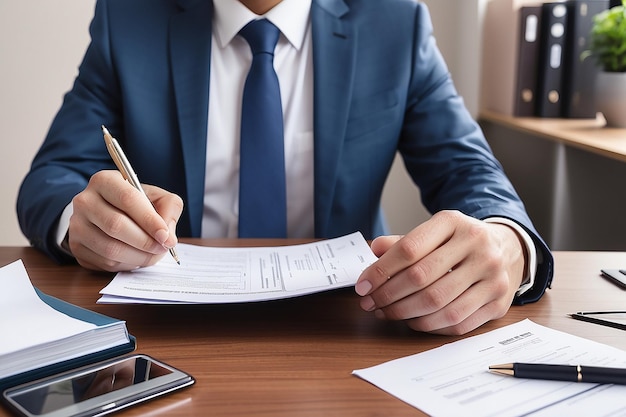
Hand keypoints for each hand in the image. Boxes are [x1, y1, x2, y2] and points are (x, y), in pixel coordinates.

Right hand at [67, 170, 182, 270]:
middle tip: (163, 247)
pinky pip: (105, 262)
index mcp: (104, 181)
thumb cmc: (136, 204)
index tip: (166, 236)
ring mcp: (77, 225)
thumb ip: (169, 208)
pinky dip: (127, 264)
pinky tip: (137, 257)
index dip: (149, 220)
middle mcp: (85, 201)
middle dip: (146, 241)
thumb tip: (167, 235)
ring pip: (110, 248)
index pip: (127, 199)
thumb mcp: (157, 196)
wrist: (106, 213)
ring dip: (139, 256)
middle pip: (116, 225)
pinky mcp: (77, 247)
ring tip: (154, 254)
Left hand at [355, 210, 525, 334]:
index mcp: (454, 222)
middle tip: (370, 303)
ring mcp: (492, 275)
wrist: (507, 248)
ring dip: (404, 314)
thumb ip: (403, 242)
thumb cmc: (459, 242)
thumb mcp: (434, 231)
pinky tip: (413, 321)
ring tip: (386, 313)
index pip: (409, 249)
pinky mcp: (499, 302)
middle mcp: (477, 246)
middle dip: (388, 295)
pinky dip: (429, 326)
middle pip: (421, 279)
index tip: (363, 286)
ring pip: (438, 305)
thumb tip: (374, 250)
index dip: (380, 271)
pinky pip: (456, 322)